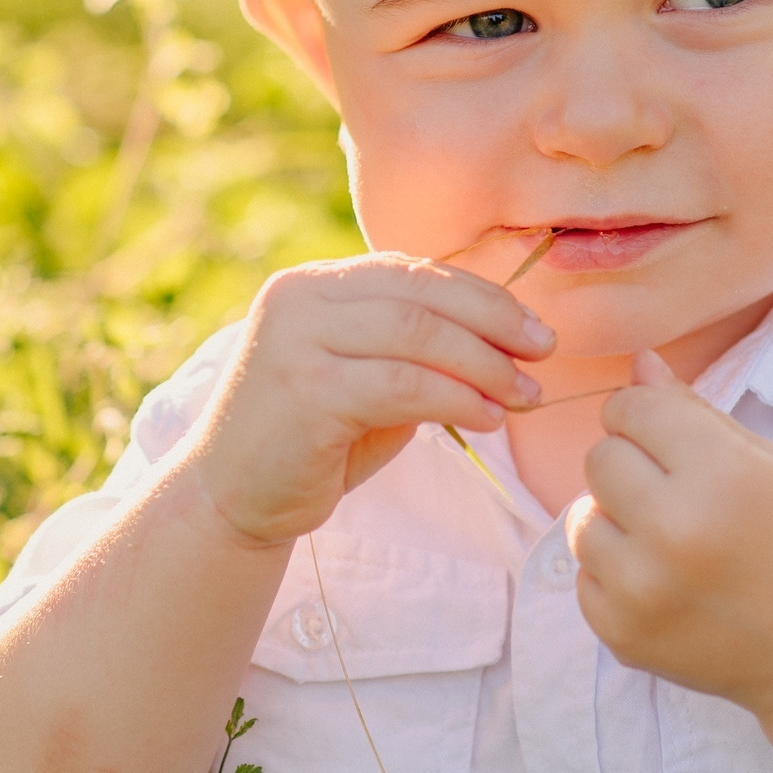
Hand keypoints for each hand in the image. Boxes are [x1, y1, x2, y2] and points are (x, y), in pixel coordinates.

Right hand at [181, 255, 555, 547]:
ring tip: (524, 394)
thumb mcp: (364, 379)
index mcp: (312, 284)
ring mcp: (296, 341)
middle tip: (543, 353)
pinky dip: (457, 398)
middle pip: (421, 294)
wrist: (229, 500)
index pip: (412, 271)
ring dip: (485, 364)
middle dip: (494, 322)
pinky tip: (487, 418)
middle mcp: (298, 298)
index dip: (481, 295)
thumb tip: (505, 338)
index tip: (532, 327)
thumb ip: (414, 349)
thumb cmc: (308, 442)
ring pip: (418, 334)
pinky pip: (403, 385)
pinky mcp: (306, 391)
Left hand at [568, 351, 772, 713]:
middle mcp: (674, 531)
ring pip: (581, 519)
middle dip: (630, 465)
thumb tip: (638, 362)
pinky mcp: (620, 633)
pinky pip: (584, 576)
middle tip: (674, 493)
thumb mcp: (767, 463)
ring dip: (616, 521)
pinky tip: (666, 583)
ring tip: (670, 540)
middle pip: (599, 459)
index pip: (631, 409)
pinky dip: (615, 575)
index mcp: (719, 475)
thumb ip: (694, 411)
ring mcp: (642, 589)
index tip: (669, 440)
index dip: (647, 417)